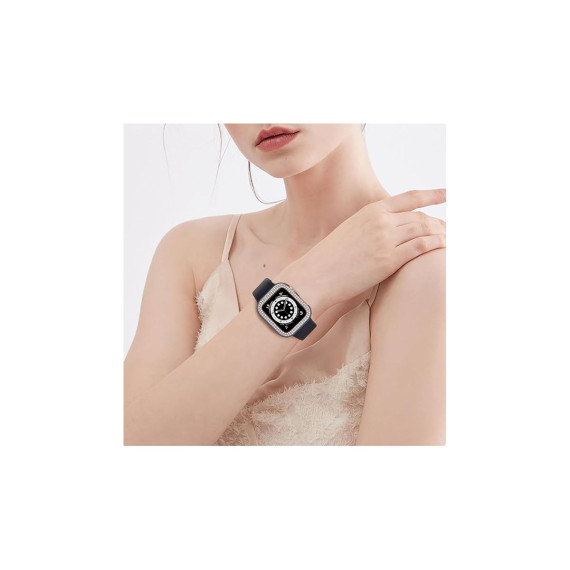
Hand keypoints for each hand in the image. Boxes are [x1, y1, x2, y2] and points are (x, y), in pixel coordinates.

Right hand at [291, 189, 445, 309]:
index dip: (431, 195)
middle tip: (450, 230)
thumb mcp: (350, 231)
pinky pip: (421, 247)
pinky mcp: (389, 259)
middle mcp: (381, 221)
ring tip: (451, 239)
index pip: (409, 198)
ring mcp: (386, 239)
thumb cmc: (330, 258)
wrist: (317, 274)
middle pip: (419, 216)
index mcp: (371, 211)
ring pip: (424, 230)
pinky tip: (444, 247)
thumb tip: (385, 232)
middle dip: (438, 223)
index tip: (446, 193)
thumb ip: (370, 228)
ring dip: (441, 234)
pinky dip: (436, 245)